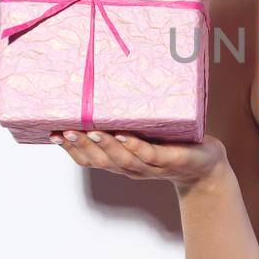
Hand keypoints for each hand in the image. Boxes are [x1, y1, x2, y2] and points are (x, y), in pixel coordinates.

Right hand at [51, 129, 224, 190]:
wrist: (206, 166)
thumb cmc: (172, 145)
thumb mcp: (145, 134)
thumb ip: (126, 121)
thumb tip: (104, 91)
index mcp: (122, 162)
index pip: (90, 159)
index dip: (70, 149)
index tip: (52, 134)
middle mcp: (132, 168)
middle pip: (101, 161)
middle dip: (80, 147)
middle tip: (63, 131)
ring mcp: (152, 165)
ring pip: (122, 159)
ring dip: (104, 146)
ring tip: (89, 131)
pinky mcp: (171, 159)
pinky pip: (149, 154)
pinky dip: (134, 146)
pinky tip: (124, 135)